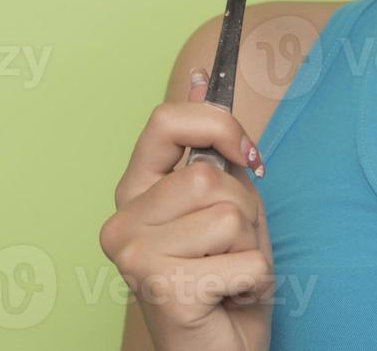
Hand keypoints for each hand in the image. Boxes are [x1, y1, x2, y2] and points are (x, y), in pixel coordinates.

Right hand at [101, 67, 274, 350]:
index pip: (164, 120)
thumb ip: (209, 148)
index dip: (217, 124)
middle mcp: (121, 222)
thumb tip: (201, 78)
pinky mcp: (162, 288)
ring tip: (230, 274)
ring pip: (228, 215)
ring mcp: (134, 256)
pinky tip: (231, 298)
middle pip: (208, 176)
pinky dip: (255, 281)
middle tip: (230, 248)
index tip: (245, 154)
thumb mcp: (223, 204)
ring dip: (250, 248)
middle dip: (243, 212)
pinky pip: (242, 259)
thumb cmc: (223, 281)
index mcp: (133, 192)